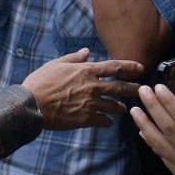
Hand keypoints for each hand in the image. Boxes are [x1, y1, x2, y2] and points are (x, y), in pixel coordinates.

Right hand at [21, 48, 142, 129]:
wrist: (32, 104)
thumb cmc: (41, 81)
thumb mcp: (56, 64)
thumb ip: (74, 58)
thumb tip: (86, 52)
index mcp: (86, 71)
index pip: (114, 67)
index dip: (129, 67)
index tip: (141, 68)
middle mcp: (92, 86)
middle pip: (120, 87)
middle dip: (134, 89)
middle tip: (143, 91)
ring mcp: (90, 104)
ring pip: (114, 106)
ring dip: (121, 107)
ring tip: (124, 109)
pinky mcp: (85, 119)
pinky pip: (104, 121)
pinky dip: (108, 121)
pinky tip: (109, 122)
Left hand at [130, 82, 174, 174]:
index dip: (169, 102)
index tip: (158, 87)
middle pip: (169, 128)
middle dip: (153, 107)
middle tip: (142, 91)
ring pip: (160, 143)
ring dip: (144, 125)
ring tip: (134, 109)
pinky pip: (161, 155)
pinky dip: (150, 141)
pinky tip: (142, 129)